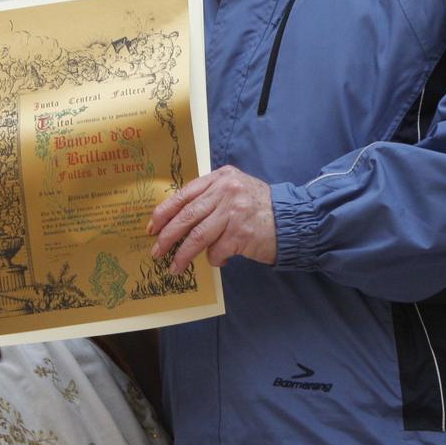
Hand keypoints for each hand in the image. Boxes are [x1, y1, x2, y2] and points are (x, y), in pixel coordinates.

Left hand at [148, 165, 276, 271]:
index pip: (184, 194)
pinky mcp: (241, 233)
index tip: (152, 227)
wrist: (292, 220)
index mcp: (221, 177)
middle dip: (167, 236)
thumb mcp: (235, 191)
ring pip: (197, 236)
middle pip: (187, 215)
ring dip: (183, 255)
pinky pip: (216, 251)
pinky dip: (214, 259)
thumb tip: (178, 220)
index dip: (164, 212)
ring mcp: (234, 211)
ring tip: (174, 267)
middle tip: (157, 251)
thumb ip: (211, 198)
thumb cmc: (260, 208)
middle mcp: (226, 190)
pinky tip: (219, 260)